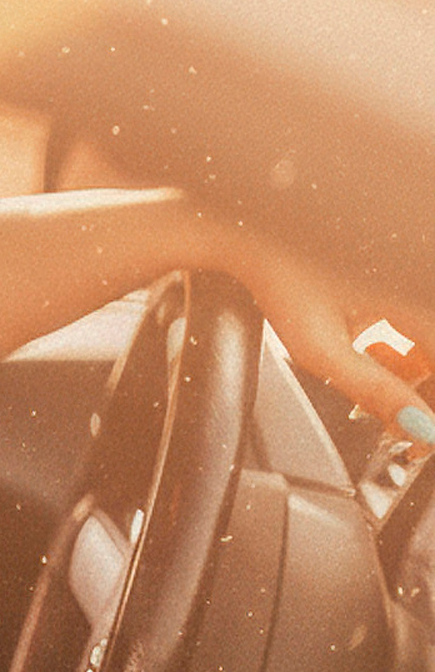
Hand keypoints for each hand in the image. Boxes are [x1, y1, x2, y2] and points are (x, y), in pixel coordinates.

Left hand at [61, 144, 434, 445]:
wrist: (254, 231)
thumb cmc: (280, 278)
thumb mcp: (319, 348)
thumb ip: (373, 390)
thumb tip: (419, 427)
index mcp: (413, 291)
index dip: (434, 406)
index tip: (418, 441)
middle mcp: (420, 276)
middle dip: (424, 394)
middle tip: (398, 426)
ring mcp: (415, 273)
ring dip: (416, 373)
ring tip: (372, 380)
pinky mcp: (408, 272)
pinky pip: (425, 322)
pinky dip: (409, 348)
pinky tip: (376, 352)